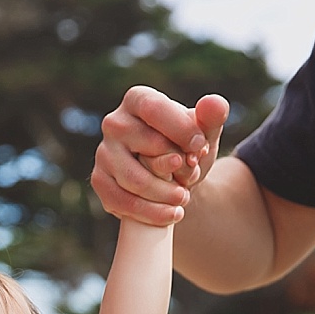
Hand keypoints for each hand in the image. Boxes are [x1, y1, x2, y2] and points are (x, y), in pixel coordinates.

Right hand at [90, 86, 229, 226]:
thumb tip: (215, 104)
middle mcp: (114, 122)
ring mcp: (103, 152)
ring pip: (135, 179)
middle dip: (178, 165)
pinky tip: (172, 214)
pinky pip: (123, 202)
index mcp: (138, 99)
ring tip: (184, 197)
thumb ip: (212, 117)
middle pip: (148, 146)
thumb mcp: (203, 133)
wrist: (173, 176)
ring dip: (166, 194)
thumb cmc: (187, 147)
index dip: (181, 130)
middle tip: (193, 174)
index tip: (200, 148)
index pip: (154, 109)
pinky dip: (151, 212)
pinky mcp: (100, 180)